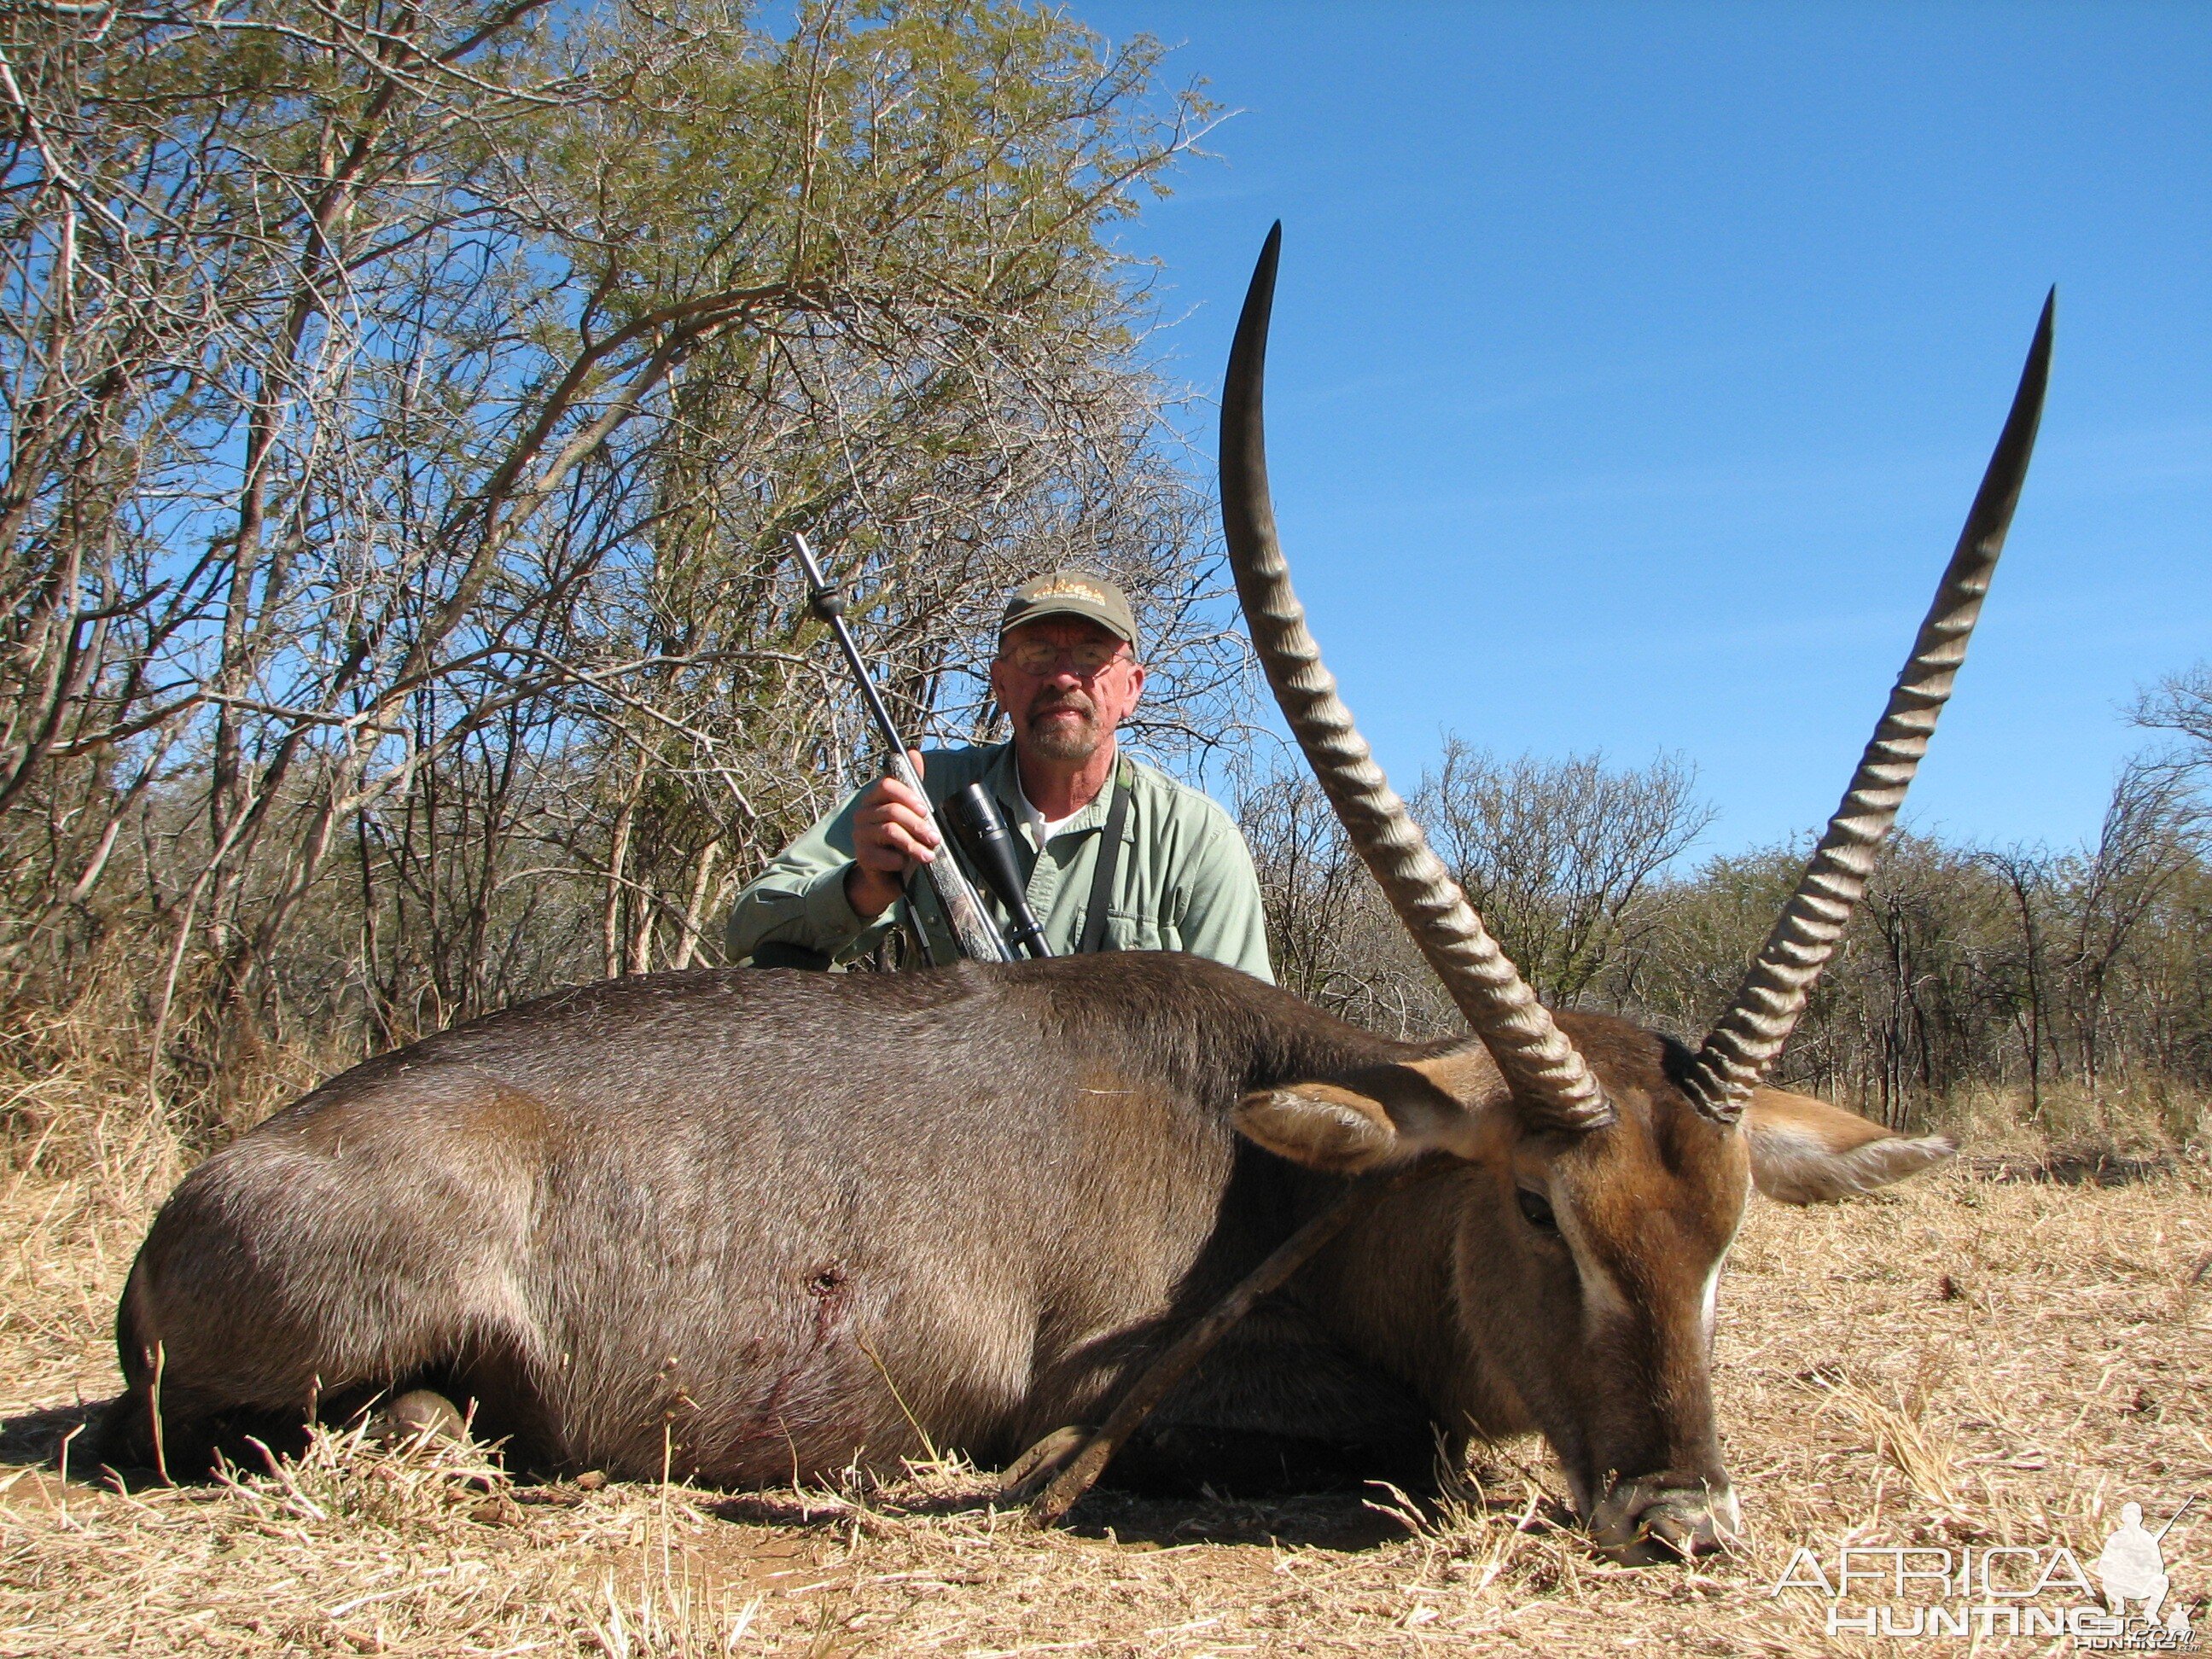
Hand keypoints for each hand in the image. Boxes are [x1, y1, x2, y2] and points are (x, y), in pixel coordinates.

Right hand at [844, 751, 935, 920]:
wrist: (887, 876)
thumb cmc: (900, 841)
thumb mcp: (910, 813)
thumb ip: (912, 786)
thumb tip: (915, 753)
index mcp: (875, 800)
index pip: (886, 785)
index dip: (907, 795)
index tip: (924, 809)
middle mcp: (863, 814)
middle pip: (892, 811)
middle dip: (918, 825)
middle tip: (934, 838)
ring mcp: (860, 835)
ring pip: (890, 831)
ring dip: (913, 845)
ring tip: (928, 855)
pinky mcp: (862, 856)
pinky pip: (884, 855)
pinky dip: (900, 861)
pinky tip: (905, 864)